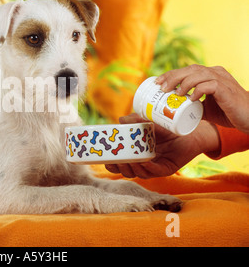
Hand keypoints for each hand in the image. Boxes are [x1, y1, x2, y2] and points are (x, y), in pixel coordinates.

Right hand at [105, 113, 219, 177]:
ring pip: (139, 173)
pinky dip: (148, 167)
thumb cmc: (167, 128)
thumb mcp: (148, 122)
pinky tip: (143, 162)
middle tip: (115, 160)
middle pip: (127, 171)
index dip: (112, 164)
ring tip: (128, 160)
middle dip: (120, 168)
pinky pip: (155, 171)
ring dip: (132, 168)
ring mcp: (155, 168)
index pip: (120, 164)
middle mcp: (144, 163)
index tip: (104, 159)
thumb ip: (135, 120)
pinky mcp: (167, 169)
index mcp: (136, 155)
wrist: (190, 131)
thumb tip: (120, 119)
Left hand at [155, 65, 248, 133]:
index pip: (187, 70)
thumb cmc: (228, 112)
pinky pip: (211, 85)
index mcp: (210, 75)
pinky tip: (192, 99)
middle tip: (161, 87)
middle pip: (190, 69)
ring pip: (199, 74)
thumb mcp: (205, 108)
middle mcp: (215, 73)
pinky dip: (199, 90)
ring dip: (184, 83)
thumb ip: (192, 106)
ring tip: (174, 93)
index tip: (157, 82)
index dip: (171, 74)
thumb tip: (173, 111)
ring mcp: (222, 80)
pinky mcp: (227, 89)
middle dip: (173, 76)